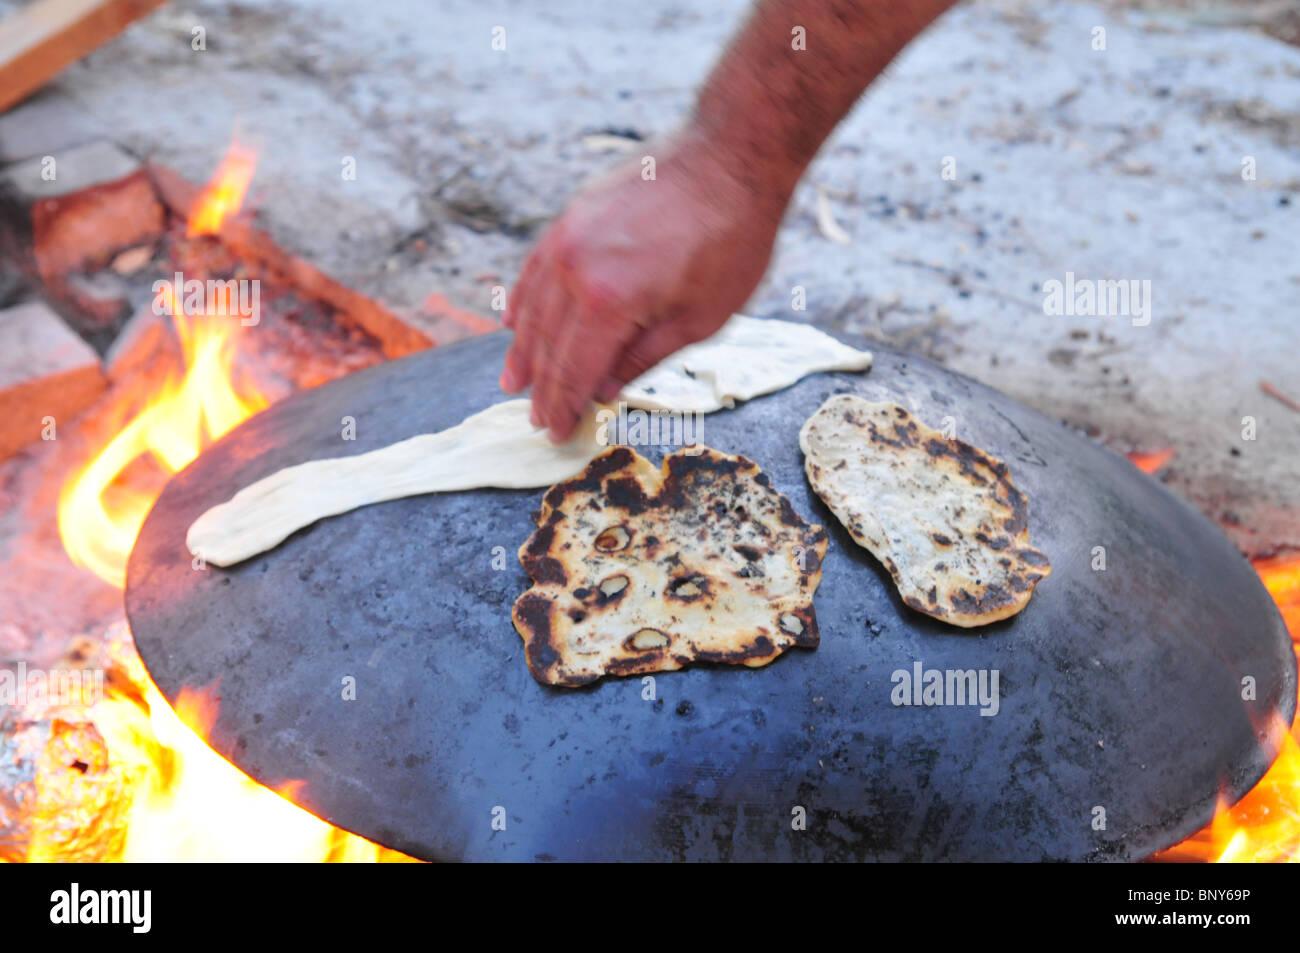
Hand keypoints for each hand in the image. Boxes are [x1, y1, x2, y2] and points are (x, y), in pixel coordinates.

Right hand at [499, 130, 789, 441]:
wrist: (731, 155)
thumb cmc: (730, 240)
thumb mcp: (700, 319)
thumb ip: (645, 358)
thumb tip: (604, 390)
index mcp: (610, 302)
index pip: (574, 371)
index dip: (564, 407)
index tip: (556, 433)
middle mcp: (575, 269)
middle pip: (547, 344)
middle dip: (542, 388)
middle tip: (535, 419)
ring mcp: (567, 237)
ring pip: (532, 308)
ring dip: (523, 350)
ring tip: (513, 382)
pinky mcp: (570, 215)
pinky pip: (535, 269)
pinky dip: (523, 302)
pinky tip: (516, 325)